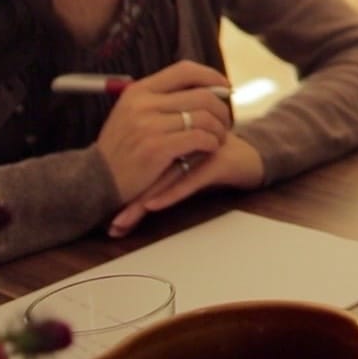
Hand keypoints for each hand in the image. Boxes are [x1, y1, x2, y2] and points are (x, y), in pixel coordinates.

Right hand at [93, 60, 233, 202]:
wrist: (95, 181)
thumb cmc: (120, 149)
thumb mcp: (129, 114)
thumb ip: (158, 99)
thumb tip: (199, 87)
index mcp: (138, 91)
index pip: (184, 70)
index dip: (211, 76)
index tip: (225, 87)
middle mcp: (143, 103)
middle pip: (201, 95)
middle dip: (221, 108)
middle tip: (226, 122)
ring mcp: (149, 125)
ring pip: (204, 117)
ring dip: (219, 128)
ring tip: (219, 138)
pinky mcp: (157, 148)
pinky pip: (199, 138)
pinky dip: (211, 143)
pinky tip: (211, 148)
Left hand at [109, 133, 264, 236]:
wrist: (256, 155)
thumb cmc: (219, 160)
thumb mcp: (187, 163)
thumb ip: (164, 168)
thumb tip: (135, 195)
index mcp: (173, 136)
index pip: (140, 158)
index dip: (120, 183)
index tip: (101, 208)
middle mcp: (184, 140)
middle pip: (147, 168)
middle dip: (126, 198)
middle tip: (109, 222)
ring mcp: (201, 149)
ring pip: (164, 176)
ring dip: (142, 200)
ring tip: (123, 220)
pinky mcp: (217, 161)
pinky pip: (189, 179)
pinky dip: (170, 193)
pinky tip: (154, 205)